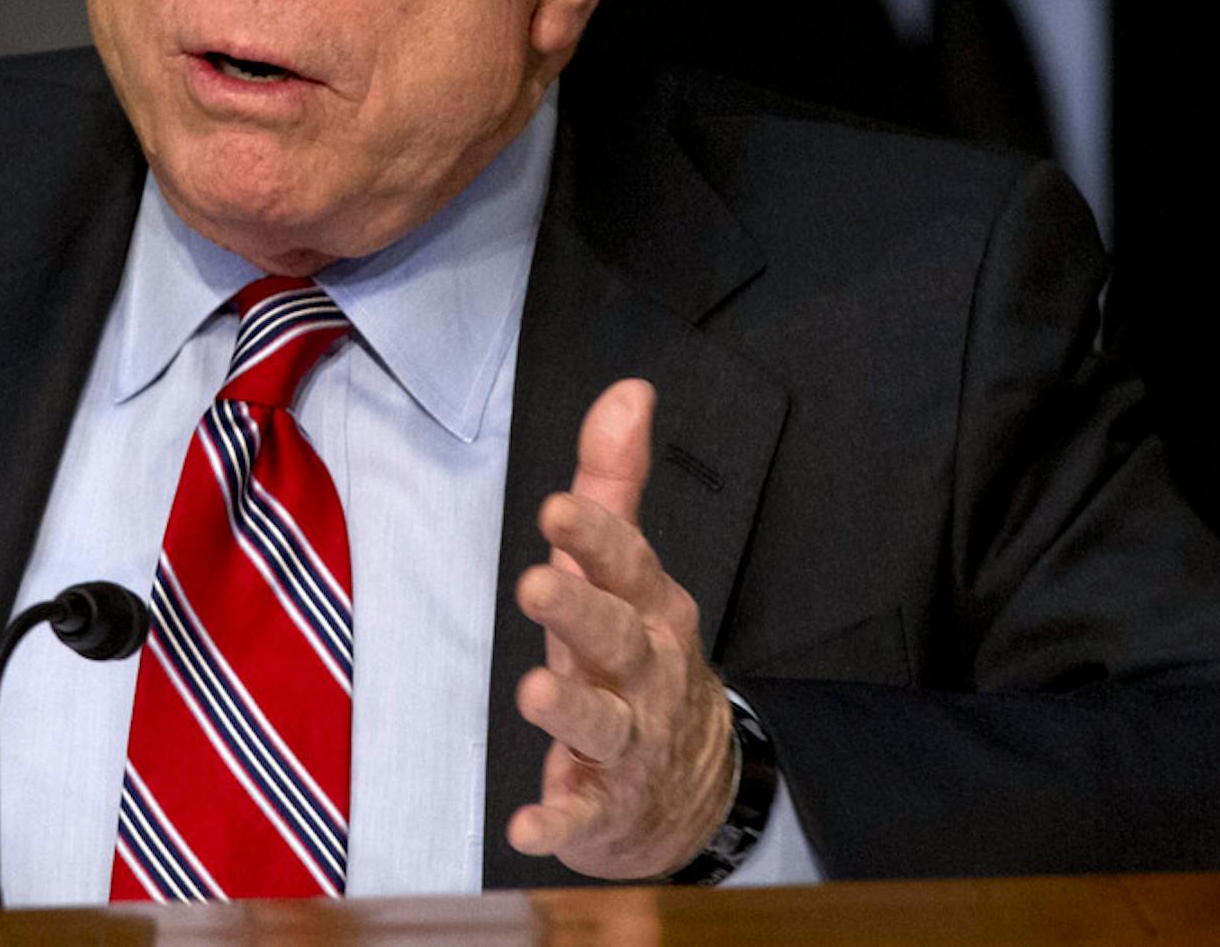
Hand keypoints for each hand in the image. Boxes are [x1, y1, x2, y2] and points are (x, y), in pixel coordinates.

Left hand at [505, 378, 734, 879]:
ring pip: (606, 723)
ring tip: (534, 694)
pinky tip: (526, 829)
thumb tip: (628, 390)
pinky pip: (585, 815)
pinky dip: (559, 824)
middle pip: (617, 637)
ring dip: (572, 710)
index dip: (594, 534)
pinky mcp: (606, 805)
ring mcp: (631, 740)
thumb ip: (614, 482)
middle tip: (536, 582)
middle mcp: (645, 670)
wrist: (693, 785)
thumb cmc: (637, 652)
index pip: (626, 562)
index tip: (555, 506)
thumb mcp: (624, 569)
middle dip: (581, 611)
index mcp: (646, 607)